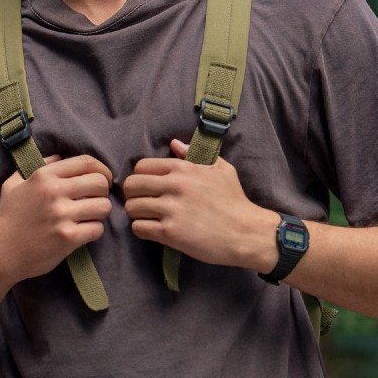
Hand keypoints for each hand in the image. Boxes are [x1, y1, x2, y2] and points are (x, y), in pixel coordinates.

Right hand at [0, 154, 113, 281]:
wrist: (1, 252)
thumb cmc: (8, 217)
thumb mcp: (14, 183)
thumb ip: (37, 167)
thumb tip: (60, 157)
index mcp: (43, 176)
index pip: (86, 162)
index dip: (101, 169)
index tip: (103, 178)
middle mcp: (53, 192)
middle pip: (100, 182)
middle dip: (103, 191)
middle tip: (95, 200)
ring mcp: (61, 215)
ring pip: (103, 206)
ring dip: (100, 213)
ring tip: (89, 217)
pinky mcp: (68, 237)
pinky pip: (97, 229)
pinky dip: (94, 231)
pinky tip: (83, 233)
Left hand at [122, 139, 275, 268]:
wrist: (247, 233)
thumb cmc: (235, 201)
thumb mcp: (221, 170)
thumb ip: (195, 155)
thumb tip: (174, 144)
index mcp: (183, 169)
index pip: (141, 166)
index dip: (141, 177)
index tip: (147, 187)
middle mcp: (174, 186)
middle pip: (131, 185)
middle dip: (133, 195)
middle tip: (142, 203)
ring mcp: (171, 210)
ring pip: (132, 207)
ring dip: (136, 214)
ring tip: (147, 217)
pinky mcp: (170, 233)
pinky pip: (138, 228)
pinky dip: (141, 230)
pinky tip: (152, 230)